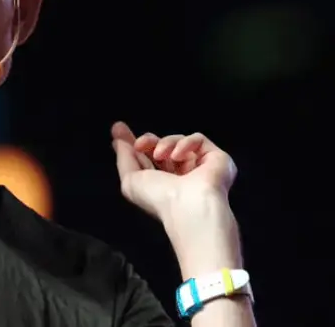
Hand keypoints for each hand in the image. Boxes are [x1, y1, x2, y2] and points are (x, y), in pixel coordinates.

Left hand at [111, 121, 237, 221]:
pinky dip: (185, 143)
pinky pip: (198, 139)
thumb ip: (124, 158)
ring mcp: (200, 166)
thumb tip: (118, 139)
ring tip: (161, 155)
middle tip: (140, 144)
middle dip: (149, 141)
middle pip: (162, 146)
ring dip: (165, 144)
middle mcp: (181, 176)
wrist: (189, 205)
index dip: (135, 143)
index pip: (148, 158)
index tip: (119, 129)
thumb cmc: (159, 199)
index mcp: (162, 184)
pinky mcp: (216, 158)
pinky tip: (178, 156)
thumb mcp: (130, 181)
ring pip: (178, 141)